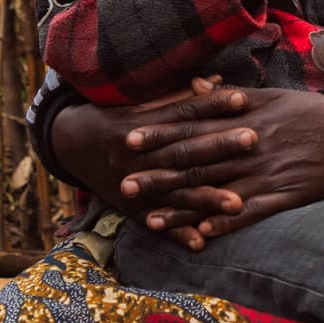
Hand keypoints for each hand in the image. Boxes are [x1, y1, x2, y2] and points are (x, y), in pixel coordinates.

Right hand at [49, 85, 255, 225]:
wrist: (69, 143)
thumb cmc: (115, 115)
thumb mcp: (141, 100)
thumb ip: (180, 93)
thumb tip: (220, 80)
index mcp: (142, 121)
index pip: (184, 112)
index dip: (212, 105)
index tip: (243, 100)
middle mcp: (139, 153)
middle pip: (184, 150)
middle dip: (219, 146)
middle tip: (253, 140)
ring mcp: (134, 183)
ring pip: (175, 191)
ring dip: (206, 198)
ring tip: (238, 203)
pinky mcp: (130, 208)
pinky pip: (156, 222)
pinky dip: (177, 233)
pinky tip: (201, 242)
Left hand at [130, 83, 323, 249]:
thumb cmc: (307, 111)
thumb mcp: (268, 94)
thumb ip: (229, 95)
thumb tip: (194, 84)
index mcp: (241, 121)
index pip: (192, 127)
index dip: (160, 135)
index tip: (130, 141)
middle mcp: (248, 148)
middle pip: (196, 163)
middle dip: (158, 176)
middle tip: (125, 186)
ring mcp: (264, 175)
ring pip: (215, 193)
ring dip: (182, 208)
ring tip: (151, 220)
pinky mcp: (283, 197)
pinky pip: (249, 213)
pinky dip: (225, 224)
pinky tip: (201, 236)